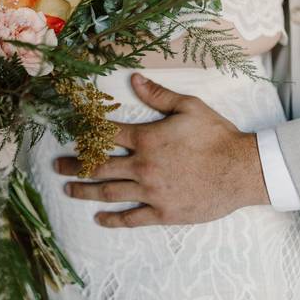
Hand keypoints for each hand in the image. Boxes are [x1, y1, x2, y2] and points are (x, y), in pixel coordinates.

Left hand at [55, 73, 269, 226]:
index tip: (70, 132)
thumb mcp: (189, 107)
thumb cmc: (217, 136)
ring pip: (109, 192)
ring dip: (85, 192)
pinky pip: (132, 218)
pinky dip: (113, 219)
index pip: (107, 134)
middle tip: (57, 166)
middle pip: (99, 166)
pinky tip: (99, 219)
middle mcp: (143, 166)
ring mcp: (151, 192)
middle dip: (75, 165)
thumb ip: (158, 95)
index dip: (86, 131)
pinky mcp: (163, 212)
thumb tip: (133, 79)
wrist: (242, 170)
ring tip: (68, 190)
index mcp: (147, 138)